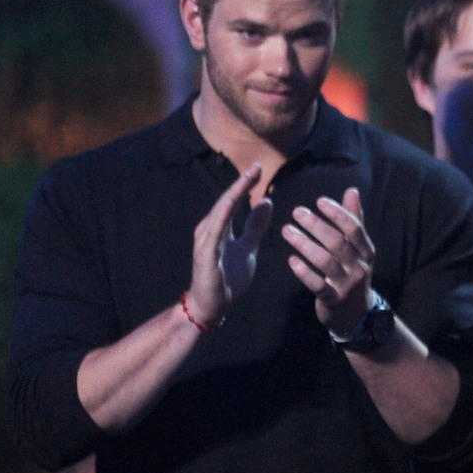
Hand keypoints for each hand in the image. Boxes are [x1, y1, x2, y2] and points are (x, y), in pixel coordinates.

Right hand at [187, 163, 269, 326]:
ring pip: (220, 213)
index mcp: (220, 227)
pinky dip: (222, 217)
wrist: (212, 305)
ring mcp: (205, 241)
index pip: (234, 201)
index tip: (258, 168)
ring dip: (233, 195)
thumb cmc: (228, 277)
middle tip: (255, 166)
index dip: (245, 184)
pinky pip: (215, 233)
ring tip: (246, 180)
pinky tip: (231, 204)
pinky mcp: (205, 255)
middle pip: (226, 201)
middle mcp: (209, 229)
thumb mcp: (248, 248)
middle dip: (240, 184)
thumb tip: (266, 201)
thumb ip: (255, 226)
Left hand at [285, 187, 376, 336]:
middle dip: (317, 226)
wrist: (356, 315)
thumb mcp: (359, 249)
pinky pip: (318, 285)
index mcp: (366, 252)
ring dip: (305, 244)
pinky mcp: (333, 300)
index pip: (354, 229)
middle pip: (338, 243)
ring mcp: (347, 285)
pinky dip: (304, 272)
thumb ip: (354, 220)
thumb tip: (352, 191)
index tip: (319, 201)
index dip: (337, 214)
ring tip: (286, 231)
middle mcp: (359, 267)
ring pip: (325, 262)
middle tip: (297, 211)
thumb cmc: (352, 273)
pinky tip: (291, 260)